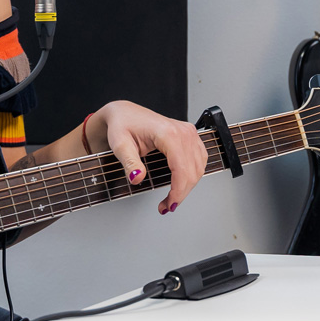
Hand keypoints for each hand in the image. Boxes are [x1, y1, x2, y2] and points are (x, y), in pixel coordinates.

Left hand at [84, 101, 207, 215]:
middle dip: (181, 193)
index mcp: (168, 133)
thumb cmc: (123, 125)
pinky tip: (182, 184)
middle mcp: (183, 132)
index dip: (177, 191)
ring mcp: (189, 133)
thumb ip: (129, 163)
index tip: (168, 205)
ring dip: (188, 186)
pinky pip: (199, 160)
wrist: (126, 113)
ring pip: (199, 167)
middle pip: (192, 171)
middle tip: (166, 206)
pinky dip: (192, 175)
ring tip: (172, 198)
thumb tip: (137, 178)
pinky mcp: (190, 136)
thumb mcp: (120, 145)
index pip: (181, 168)